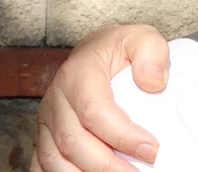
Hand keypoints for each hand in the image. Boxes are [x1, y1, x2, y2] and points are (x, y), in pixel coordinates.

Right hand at [31, 24, 169, 171]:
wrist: (96, 51)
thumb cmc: (121, 48)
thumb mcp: (143, 37)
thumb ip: (152, 53)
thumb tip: (154, 83)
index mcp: (78, 74)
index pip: (95, 112)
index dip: (123, 136)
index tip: (152, 150)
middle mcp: (55, 100)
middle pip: (73, 142)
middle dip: (108, 165)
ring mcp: (46, 121)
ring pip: (56, 160)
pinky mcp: (44, 137)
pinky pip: (43, 166)